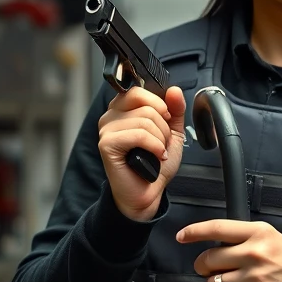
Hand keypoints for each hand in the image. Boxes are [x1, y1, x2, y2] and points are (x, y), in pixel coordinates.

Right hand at [98, 86, 186, 221]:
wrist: (149, 191)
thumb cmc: (156, 162)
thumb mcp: (172, 131)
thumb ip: (175, 110)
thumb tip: (174, 90)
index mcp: (124, 109)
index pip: (139, 91)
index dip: (159, 105)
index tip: (165, 120)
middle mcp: (111, 116)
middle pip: (147, 106)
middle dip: (164, 126)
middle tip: (161, 142)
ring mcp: (106, 130)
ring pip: (146, 120)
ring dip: (160, 139)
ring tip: (156, 152)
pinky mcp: (106, 144)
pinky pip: (139, 135)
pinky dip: (154, 147)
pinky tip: (154, 157)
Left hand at [178, 220, 281, 281]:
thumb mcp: (274, 240)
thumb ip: (246, 239)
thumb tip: (213, 246)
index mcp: (260, 233)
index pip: (218, 228)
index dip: (195, 232)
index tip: (182, 236)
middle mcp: (255, 252)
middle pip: (207, 259)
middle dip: (205, 268)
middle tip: (215, 271)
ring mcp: (255, 277)